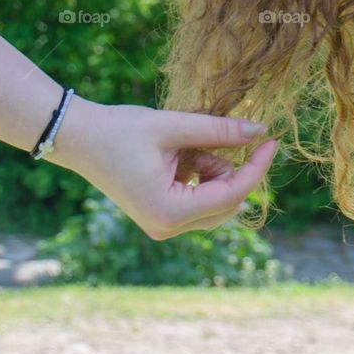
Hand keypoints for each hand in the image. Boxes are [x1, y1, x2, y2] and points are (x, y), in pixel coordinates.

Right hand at [52, 99, 278, 239]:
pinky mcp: (160, 216)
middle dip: (230, 168)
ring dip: (213, 170)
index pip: (231, 195)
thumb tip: (260, 130)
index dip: (256, 167)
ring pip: (214, 201)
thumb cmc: (122, 130)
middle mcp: (167, 228)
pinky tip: (180, 155)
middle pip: (226, 203)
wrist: (80, 138)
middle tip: (220, 135)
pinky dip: (200, 174)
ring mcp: (163, 225)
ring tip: (186, 145)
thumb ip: (219, 130)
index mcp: (170, 212)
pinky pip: (198, 198)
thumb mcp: (174, 126)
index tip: (273, 140)